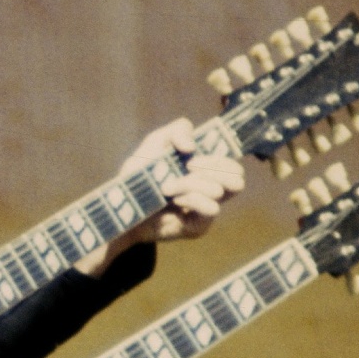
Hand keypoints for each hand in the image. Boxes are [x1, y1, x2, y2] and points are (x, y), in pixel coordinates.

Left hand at [76, 117, 244, 274]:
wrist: (122, 205)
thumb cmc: (140, 175)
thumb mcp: (156, 143)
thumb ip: (178, 130)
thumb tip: (192, 146)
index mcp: (206, 172)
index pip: (232, 165)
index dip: (218, 157)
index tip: (190, 155)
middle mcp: (210, 191)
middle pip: (237, 178)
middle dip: (211, 167)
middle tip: (186, 167)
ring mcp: (205, 210)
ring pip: (220, 190)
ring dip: (192, 183)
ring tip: (168, 187)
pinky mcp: (198, 226)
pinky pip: (211, 209)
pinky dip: (192, 198)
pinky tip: (174, 200)